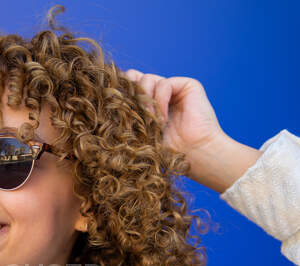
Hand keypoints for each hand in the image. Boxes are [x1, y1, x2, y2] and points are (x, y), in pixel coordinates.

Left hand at [124, 69, 262, 192]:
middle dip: (132, 96)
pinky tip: (163, 119)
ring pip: (147, 79)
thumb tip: (106, 99)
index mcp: (147, 102)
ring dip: (146, 101)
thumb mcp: (139, 130)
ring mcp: (173, 88)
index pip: (128, 86)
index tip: (116, 107)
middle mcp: (159, 93)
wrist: (193, 154)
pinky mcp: (187, 85)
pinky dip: (160, 101)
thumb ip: (127, 113)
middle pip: (134, 78)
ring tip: (151, 122)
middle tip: (134, 116)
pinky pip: (164, 83)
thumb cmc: (165, 150)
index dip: (121, 92)